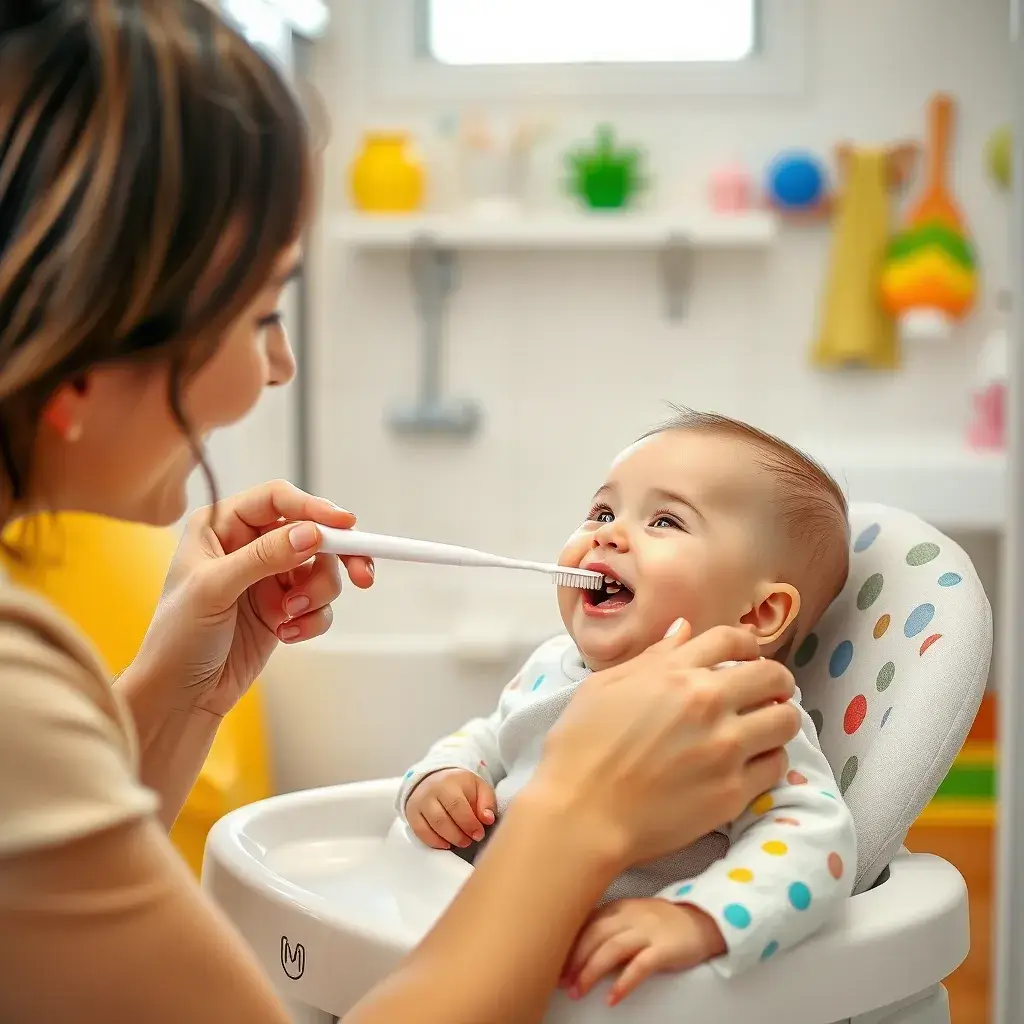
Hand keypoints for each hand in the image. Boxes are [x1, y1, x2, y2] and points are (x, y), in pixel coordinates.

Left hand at [131, 480, 373, 717]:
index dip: (313, 507)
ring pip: (321, 568)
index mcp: (221, 526)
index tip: (345, 524)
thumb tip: (311, 534)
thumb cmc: (176, 638)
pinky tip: (286, 635)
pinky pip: (319, 603)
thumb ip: (263, 556)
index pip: (276, 499)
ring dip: (318, 593)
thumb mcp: (214, 589)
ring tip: (291, 615)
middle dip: (337, 555)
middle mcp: (247, 544)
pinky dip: (312, 619)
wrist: (179, 696)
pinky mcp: (283, 608)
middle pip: (311, 531)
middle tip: (363, 574)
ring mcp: (268, 577)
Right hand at [406, 769, 496, 849]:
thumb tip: (488, 819)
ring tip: (462, 842)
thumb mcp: (479, 787)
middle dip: (459, 835)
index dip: (469, 823)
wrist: (435, 779)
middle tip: (470, 840)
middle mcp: (431, 791)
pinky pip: (420, 832)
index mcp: (449, 782)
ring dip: (449, 839)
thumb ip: (487, 802)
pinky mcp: (412, 814)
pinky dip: (435, 842)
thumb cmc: (461, 786)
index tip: (479, 834)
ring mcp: (419, 803)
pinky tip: (447, 844)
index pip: (457, 805)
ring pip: (431, 827)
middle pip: (442, 819)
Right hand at [525, 619, 799, 870]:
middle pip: (773, 676)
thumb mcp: (604, 686)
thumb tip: (684, 631)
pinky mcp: (733, 792)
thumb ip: (651, 656)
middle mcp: (708, 704)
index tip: (748, 656)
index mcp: (675, 673)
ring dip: (778, 718)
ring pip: (786, 721)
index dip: (747, 645)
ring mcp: (725, 749)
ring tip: (763, 728)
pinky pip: (777, 766)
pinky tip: (750, 762)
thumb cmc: (579, 747)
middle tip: (767, 692)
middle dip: (776, 680)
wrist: (580, 813)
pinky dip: (769, 759)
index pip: (732, 640)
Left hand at [561, 899, 725, 1005]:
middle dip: (574, 960)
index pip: (586, 923)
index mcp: (618, 907)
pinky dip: (623, 983)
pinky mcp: (665, 948)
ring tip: (578, 991)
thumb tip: (577, 951)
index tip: (551, 962)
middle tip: (560, 982)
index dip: (567, 944)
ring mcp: (648, 930)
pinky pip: (640, 966)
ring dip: (591, 972)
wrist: (702, 921)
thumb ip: (607, 928)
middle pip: (594, 935)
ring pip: (612, 949)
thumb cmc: (661, 924)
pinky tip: (612, 998)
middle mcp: (630, 915)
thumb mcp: (631, 918)